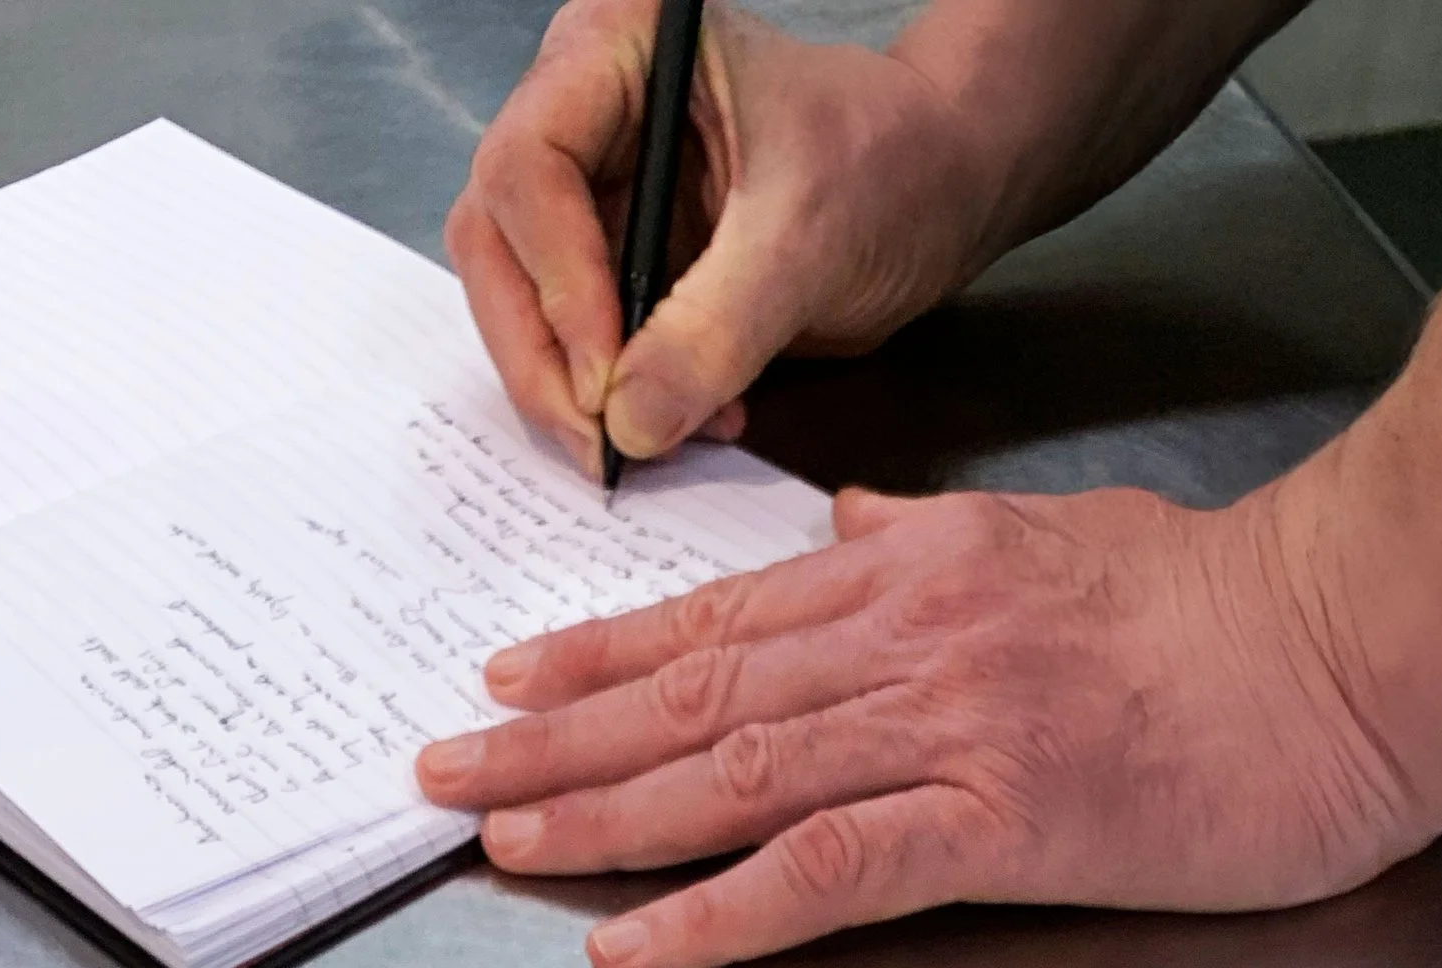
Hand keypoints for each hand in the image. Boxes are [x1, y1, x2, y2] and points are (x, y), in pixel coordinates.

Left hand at [413, 478, 1435, 967]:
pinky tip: (636, 944)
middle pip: (695, 692)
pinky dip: (718, 911)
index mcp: (920, 567)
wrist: (1355, 644)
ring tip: (499, 844)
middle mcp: (909, 636)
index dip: (601, 655)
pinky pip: (826, 873)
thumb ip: (938, 546)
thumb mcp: (1059, 538)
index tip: (511, 684)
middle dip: (555, 739)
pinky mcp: (1001, 821)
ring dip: (601, 817)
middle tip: (448, 776)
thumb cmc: (1231, 607)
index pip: (725, 616)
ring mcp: (949, 728)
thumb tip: (852, 536)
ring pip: (733, 772)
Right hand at [444, 0, 994, 478]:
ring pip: (526, 305)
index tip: (606, 377)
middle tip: (597, 443)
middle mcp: (584, 114)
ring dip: (579, 391)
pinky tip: (691, 421)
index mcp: (617, 51)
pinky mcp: (622, 266)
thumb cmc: (888, 162)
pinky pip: (583, 347)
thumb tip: (627, 424)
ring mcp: (596, 194)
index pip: (528, 167)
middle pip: (499, 243)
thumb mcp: (805, 238)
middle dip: (543, 354)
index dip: (556, 280)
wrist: (942, 191)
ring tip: (653, 438)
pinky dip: (622, 402)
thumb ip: (715, 328)